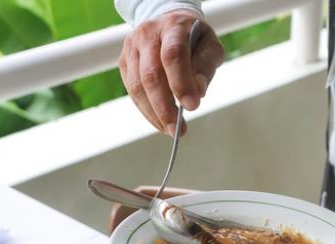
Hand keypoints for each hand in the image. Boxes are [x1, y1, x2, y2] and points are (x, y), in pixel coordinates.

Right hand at [118, 10, 224, 135]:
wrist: (169, 23)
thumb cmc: (194, 38)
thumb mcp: (210, 47)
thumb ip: (206, 67)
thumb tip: (198, 92)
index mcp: (172, 26)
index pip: (173, 55)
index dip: (181, 83)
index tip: (192, 106)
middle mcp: (147, 34)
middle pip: (151, 74)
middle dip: (165, 107)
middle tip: (178, 130)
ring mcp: (131, 48)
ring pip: (137, 86)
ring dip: (153, 113)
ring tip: (169, 130)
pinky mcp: (124, 62)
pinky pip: (132, 91)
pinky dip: (145, 110)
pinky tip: (159, 121)